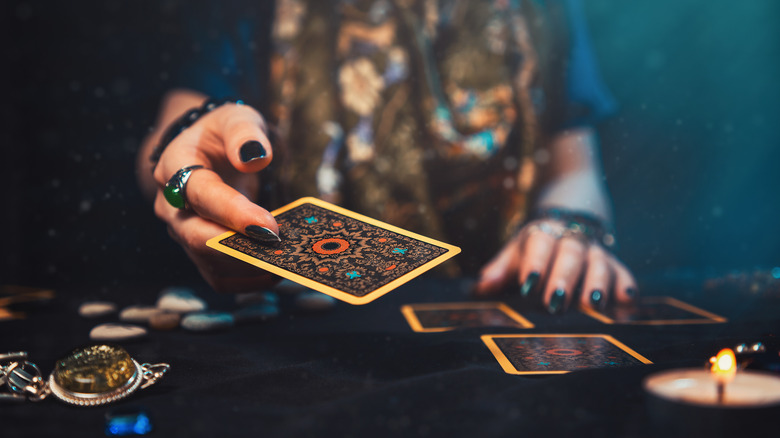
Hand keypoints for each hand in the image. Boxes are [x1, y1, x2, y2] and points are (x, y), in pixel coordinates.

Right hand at [149, 100, 279, 291]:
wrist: (204, 153)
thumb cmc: (222, 135)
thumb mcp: (235, 118)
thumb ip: (245, 133)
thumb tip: (255, 157)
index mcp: (175, 167)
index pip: (201, 195)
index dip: (234, 214)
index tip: (270, 226)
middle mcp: (171, 205)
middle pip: (198, 237)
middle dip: (241, 247)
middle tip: (282, 249)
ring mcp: (182, 232)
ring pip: (210, 263)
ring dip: (248, 266)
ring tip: (286, 259)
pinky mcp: (198, 252)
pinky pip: (220, 277)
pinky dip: (248, 278)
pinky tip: (277, 269)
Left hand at [473, 219, 636, 312]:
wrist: (570, 219)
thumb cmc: (536, 248)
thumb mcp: (516, 253)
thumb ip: (499, 271)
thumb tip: (480, 288)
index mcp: (545, 236)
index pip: (540, 245)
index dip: (534, 263)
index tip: (526, 284)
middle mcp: (573, 243)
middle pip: (570, 256)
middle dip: (563, 279)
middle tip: (554, 303)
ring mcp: (597, 254)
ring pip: (599, 264)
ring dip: (597, 283)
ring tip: (592, 305)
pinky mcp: (617, 267)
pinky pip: (624, 275)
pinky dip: (626, 287)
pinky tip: (627, 301)